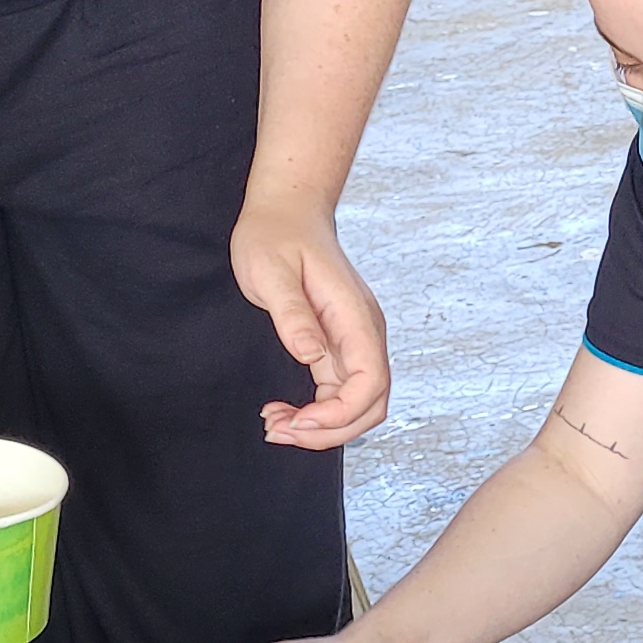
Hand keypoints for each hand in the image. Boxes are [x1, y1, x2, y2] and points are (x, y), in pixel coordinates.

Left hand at [230, 191, 391, 448]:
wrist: (286, 210)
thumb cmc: (275, 235)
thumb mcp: (271, 271)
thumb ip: (293, 314)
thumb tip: (312, 355)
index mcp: (354, 315)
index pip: (371, 381)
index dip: (340, 414)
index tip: (298, 420)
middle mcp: (363, 332)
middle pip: (371, 404)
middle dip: (331, 431)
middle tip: (280, 431)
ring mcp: (353, 340)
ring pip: (356, 404)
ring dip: (322, 426)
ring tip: (275, 423)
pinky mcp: (338, 345)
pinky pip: (338, 392)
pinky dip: (315, 411)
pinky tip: (282, 410)